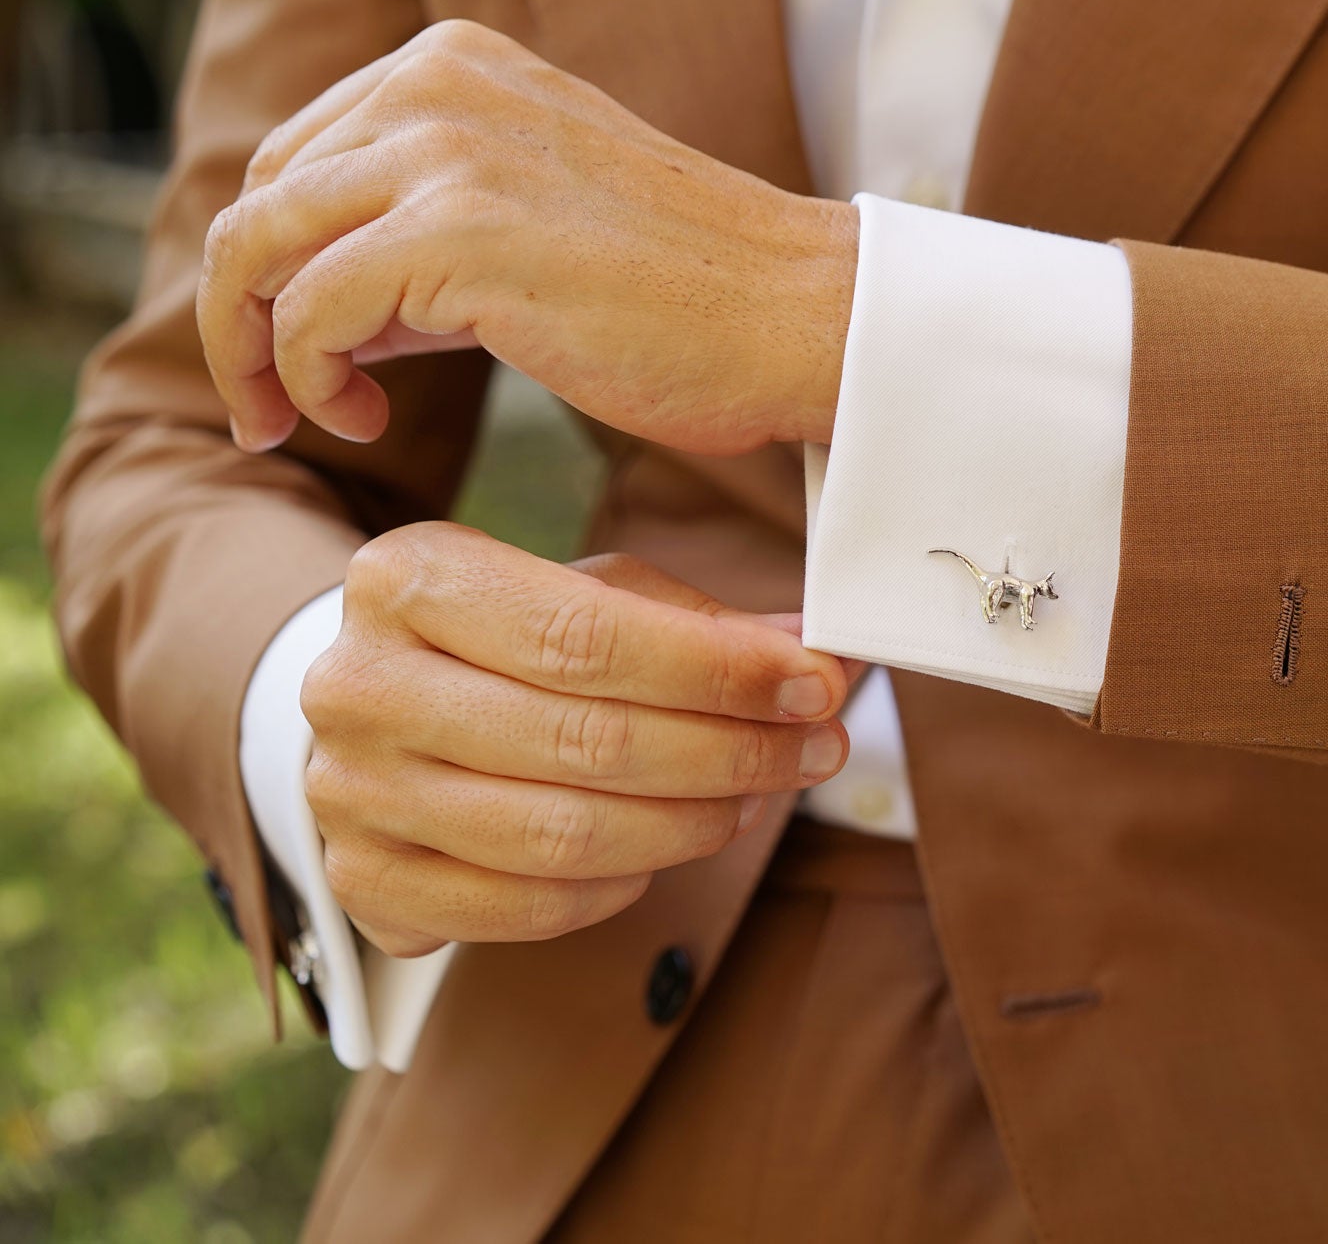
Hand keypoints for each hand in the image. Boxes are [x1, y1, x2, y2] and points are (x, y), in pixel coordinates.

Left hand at [198, 18, 855, 455]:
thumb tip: (318, 308)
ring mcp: (444, 149)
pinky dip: (309, 380)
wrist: (800, 318)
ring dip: (255, 353)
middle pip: (262, 200)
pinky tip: (365, 417)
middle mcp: (435, 83)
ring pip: (257, 248)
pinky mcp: (456, 232)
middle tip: (278, 409)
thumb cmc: (693, 297)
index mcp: (454, 65)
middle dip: (245, 315)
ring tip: (305, 421)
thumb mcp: (535, 225)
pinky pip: (310, 311)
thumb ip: (425, 237)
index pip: (296, 160)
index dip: (275, 267)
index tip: (301, 357)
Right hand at [300, 522, 856, 956]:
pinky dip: (618, 885)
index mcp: (410, 577)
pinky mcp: (366, 882)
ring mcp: (351, 792)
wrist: (377, 707)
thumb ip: (698, 621)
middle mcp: (359, 684)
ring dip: (690, 824)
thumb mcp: (585, 591)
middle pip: (585, 740)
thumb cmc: (503, 638)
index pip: (588, 636)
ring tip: (754, 797)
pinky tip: (660, 851)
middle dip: (730, 750)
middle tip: (816, 747)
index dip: (719, 670)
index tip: (816, 684)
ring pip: (562, 835)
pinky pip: (528, 906)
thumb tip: (820, 655)